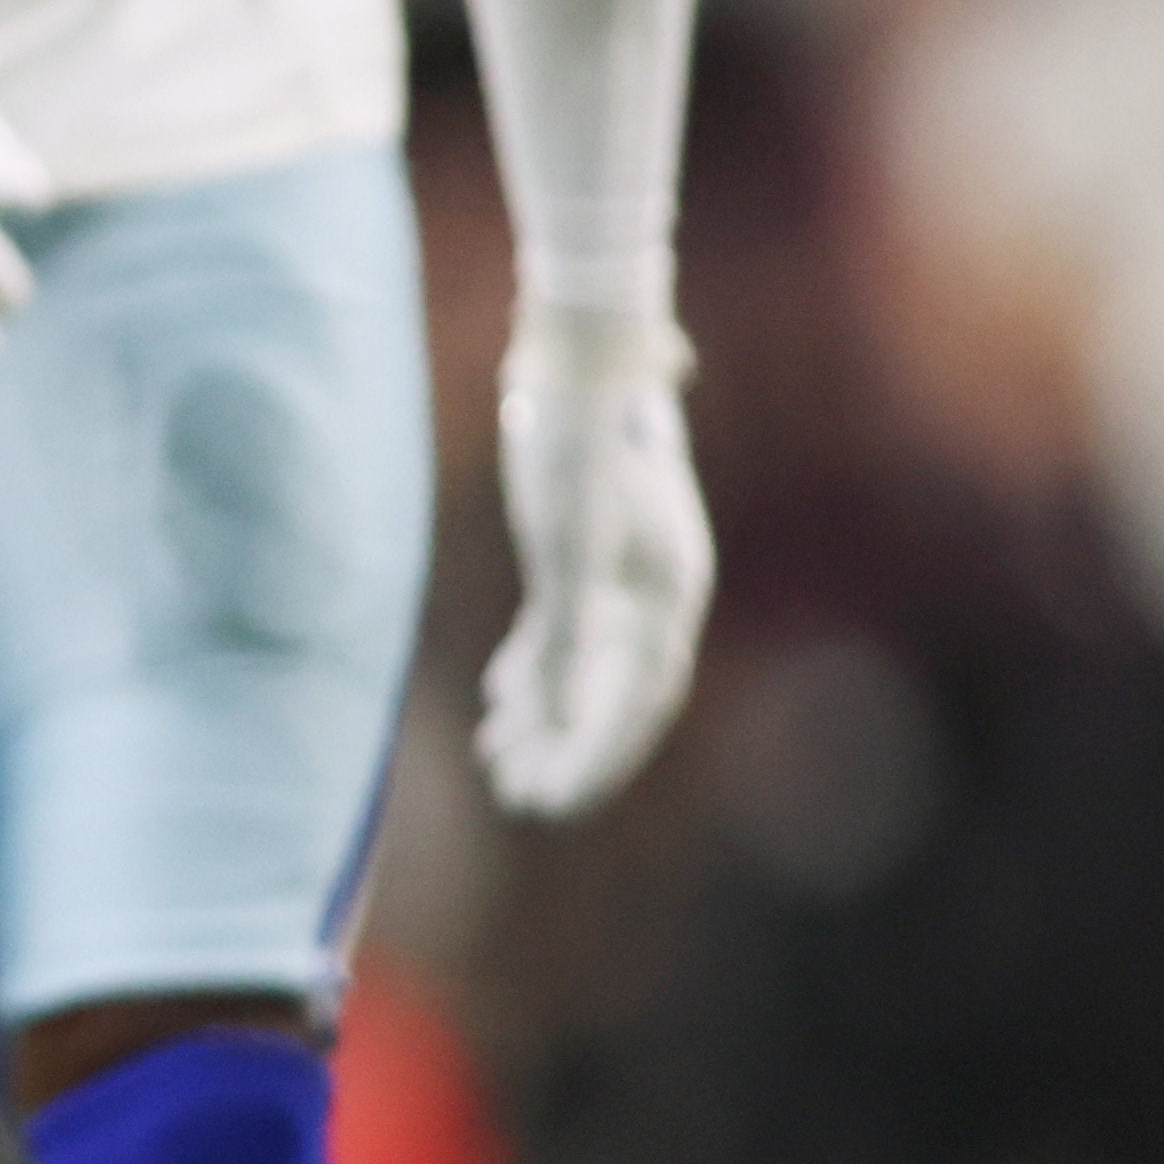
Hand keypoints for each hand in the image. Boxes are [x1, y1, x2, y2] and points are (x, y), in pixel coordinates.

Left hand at [477, 287, 713, 817]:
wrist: (581, 360)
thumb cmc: (578, 446)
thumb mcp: (570, 542)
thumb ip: (568, 633)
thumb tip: (566, 713)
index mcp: (666, 597)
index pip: (636, 703)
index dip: (594, 758)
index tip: (550, 803)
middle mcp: (656, 594)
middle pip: (616, 696)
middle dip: (570, 751)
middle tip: (517, 799)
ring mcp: (626, 573)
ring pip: (588, 668)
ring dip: (546, 717)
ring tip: (497, 760)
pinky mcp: (587, 553)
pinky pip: (567, 633)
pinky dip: (536, 669)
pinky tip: (500, 697)